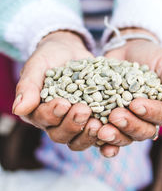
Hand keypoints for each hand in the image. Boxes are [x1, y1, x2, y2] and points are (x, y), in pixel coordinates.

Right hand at [12, 31, 104, 150]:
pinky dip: (106, 136)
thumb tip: (18, 110)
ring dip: (88, 135)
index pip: (43, 119)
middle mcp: (56, 122)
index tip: (63, 103)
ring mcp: (76, 123)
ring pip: (79, 140)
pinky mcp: (94, 119)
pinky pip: (99, 134)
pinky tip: (114, 129)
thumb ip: (28, 86)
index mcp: (38, 111)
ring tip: (99, 123)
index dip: (52, 114)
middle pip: (61, 135)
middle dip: (72, 125)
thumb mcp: (38, 65)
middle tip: (84, 110)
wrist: (70, 51)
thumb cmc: (50, 56)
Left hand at [97, 28, 161, 156]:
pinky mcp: (109, 119)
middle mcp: (146, 119)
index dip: (149, 112)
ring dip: (114, 136)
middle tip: (115, 116)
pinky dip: (102, 142)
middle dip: (129, 125)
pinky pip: (108, 134)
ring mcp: (127, 120)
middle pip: (142, 131)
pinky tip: (95, 138)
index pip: (160, 116)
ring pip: (124, 137)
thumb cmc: (150, 56)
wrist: (126, 49)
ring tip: (101, 130)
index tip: (135, 104)